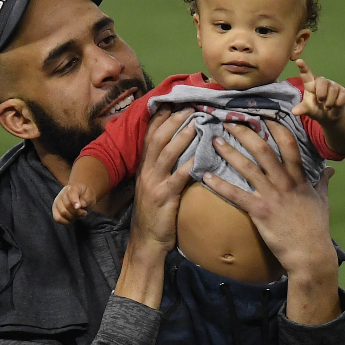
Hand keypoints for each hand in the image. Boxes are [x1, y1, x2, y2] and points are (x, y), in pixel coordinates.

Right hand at [52, 183, 95, 223]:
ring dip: (73, 217)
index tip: (78, 207)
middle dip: (77, 212)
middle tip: (84, 212)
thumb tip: (79, 206)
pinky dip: (66, 221)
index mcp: (73, 187)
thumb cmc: (86, 196)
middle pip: (67, 205)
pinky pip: (58, 218)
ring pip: (63, 213)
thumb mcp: (90, 196)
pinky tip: (72, 219)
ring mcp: (57, 201)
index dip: (74, 201)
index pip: (71, 194)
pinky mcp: (55, 210)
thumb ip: (86, 200)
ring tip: (78, 215)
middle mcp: (63, 193)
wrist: (81, 196)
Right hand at [114, 106, 194, 308]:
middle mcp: (146, 172)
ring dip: (180, 137)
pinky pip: (177, 178)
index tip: (172, 103)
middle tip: (188, 107)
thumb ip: (163, 169)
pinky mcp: (164, 198)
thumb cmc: (155, 214)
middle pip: (157, 140)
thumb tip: (181, 150)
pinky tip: (200, 158)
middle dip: (172, 121)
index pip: (150, 137)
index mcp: (144, 168)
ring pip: (165, 154)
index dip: (160, 119)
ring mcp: (154, 184)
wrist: (147, 241)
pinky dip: (188, 166)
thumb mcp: (154, 187)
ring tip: (194, 124)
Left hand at [204, 121, 340, 323]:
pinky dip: (219, 185)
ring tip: (214, 140)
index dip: (275, 127)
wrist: (310, 254)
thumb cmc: (316, 228)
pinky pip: (236, 195)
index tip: (262, 115)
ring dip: (229, 152)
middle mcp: (285, 183)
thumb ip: (323, 182)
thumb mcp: (322, 201)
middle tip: (229, 121)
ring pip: (247, 168)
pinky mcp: (260, 212)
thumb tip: (330, 169)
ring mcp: (272, 196)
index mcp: (300, 178)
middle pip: (263, 150)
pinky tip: (205, 175)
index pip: (288, 144)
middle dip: (245, 133)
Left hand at [291, 59, 344, 123]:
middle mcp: (322, 82)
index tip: (298, 61)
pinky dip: (338, 103)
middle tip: (320, 102)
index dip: (303, 67)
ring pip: (333, 90)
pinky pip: (342, 95)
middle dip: (321, 93)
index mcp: (310, 85)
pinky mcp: (343, 91)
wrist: (330, 117)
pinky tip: (336, 106)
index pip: (306, 74)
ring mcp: (333, 85)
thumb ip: (302, 109)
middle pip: (322, 81)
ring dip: (329, 102)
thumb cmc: (316, 110)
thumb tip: (294, 112)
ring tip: (327, 107)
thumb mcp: (309, 110)